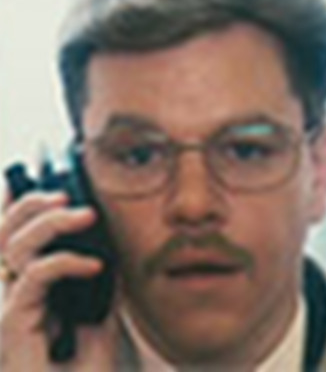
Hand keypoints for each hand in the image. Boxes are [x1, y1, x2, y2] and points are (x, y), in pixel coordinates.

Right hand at [0, 192, 117, 370]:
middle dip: (30, 205)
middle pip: (5, 235)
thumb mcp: (97, 310)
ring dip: (50, 223)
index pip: (13, 238)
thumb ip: (94, 280)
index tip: (37, 183)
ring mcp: (8, 308)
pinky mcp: (12, 326)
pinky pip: (34, 278)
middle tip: (65, 196)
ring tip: (85, 215)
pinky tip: (94, 266)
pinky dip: (64, 263)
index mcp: (28, 287)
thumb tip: (104, 246)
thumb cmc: (86, 366)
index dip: (16, 207)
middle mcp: (10, 293)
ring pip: (14, 248)